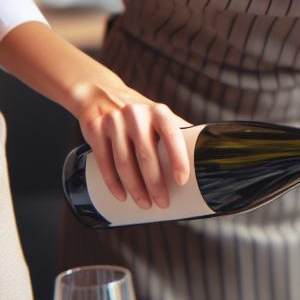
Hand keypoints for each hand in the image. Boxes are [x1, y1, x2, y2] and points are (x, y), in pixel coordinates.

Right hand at [73, 80, 190, 208]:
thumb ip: (178, 132)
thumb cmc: (140, 115)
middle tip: (162, 203)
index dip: (177, 158)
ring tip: (144, 203)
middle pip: (146, 156)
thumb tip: (205, 155)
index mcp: (158, 112)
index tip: (181, 181)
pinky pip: (104, 161)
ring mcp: (113, 121)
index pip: (172, 135)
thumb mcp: (159, 116)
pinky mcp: (95, 129)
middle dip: (155, 184)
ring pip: (125, 162)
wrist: (101, 95)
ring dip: (135, 188)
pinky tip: (121, 196)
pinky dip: (113, 183)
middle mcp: (136, 114)